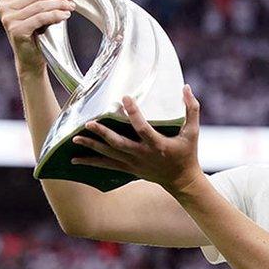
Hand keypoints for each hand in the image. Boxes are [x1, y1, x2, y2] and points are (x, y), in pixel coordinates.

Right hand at [0, 0, 75, 73]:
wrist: (30, 59)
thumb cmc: (35, 32)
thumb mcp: (36, 9)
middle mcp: (4, 7)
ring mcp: (8, 19)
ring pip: (40, 5)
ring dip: (59, 4)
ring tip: (71, 6)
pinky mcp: (16, 30)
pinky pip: (41, 18)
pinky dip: (56, 15)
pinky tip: (65, 16)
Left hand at [72, 85, 204, 194]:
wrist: (181, 181)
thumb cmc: (188, 153)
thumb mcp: (193, 131)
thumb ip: (192, 109)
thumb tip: (186, 87)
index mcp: (158, 145)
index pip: (142, 128)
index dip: (133, 113)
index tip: (124, 98)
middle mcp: (143, 155)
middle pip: (118, 144)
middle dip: (103, 134)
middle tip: (88, 123)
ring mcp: (134, 164)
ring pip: (109, 155)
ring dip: (92, 146)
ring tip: (75, 138)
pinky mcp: (129, 169)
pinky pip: (107, 166)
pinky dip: (91, 162)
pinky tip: (75, 159)